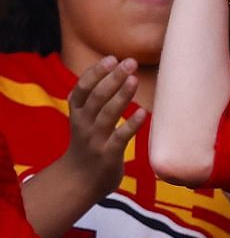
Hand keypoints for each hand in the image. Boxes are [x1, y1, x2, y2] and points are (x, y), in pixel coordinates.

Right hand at [63, 57, 143, 204]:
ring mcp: (95, 140)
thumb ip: (96, 98)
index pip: (82, 88)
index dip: (95, 73)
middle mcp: (83, 124)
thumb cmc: (89, 142)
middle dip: (112, 78)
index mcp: (77, 112)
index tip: (111, 58)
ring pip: (107, 114)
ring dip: (121, 96)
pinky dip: (131, 125)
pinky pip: (120, 138)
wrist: (80, 179)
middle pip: (96, 97)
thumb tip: (118, 70)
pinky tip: (144, 112)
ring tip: (134, 79)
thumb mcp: (85, 118)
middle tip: (130, 62)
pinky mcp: (108, 155)